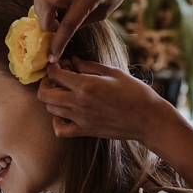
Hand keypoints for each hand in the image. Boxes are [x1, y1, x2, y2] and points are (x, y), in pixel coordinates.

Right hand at [32, 0, 151, 62]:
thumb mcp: (103, 12)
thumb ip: (81, 21)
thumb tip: (61, 32)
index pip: (68, 25)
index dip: (57, 44)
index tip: (52, 56)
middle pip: (46, 6)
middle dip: (45, 23)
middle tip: (54, 28)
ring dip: (40, 9)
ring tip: (51, 15)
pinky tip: (50, 2)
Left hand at [38, 58, 170, 142]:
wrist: (148, 119)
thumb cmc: (135, 92)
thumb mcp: (113, 72)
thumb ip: (88, 66)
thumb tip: (71, 60)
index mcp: (86, 85)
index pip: (54, 74)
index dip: (53, 67)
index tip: (60, 64)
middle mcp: (79, 103)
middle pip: (44, 94)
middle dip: (46, 83)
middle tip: (57, 78)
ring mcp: (80, 119)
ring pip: (50, 109)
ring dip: (52, 99)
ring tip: (64, 92)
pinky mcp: (86, 131)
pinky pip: (60, 130)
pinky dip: (57, 121)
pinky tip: (66, 113)